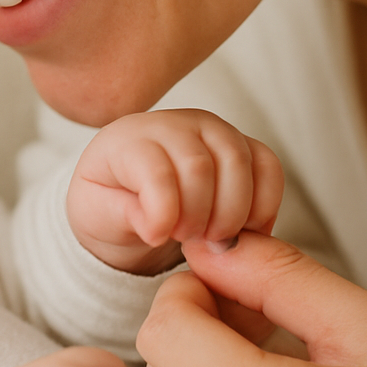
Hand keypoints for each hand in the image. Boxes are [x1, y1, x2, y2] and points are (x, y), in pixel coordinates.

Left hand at [68, 109, 281, 274]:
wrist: (131, 198)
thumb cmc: (110, 205)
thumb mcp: (97, 216)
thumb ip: (121, 216)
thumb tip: (157, 224)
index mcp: (128, 139)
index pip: (155, 169)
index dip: (163, 212)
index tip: (157, 238)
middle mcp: (173, 124)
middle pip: (200, 167)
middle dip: (197, 217)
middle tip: (186, 241)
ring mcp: (212, 130)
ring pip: (240, 163)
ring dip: (231, 215)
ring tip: (211, 240)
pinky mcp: (243, 144)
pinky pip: (269, 166)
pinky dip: (264, 205)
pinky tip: (245, 231)